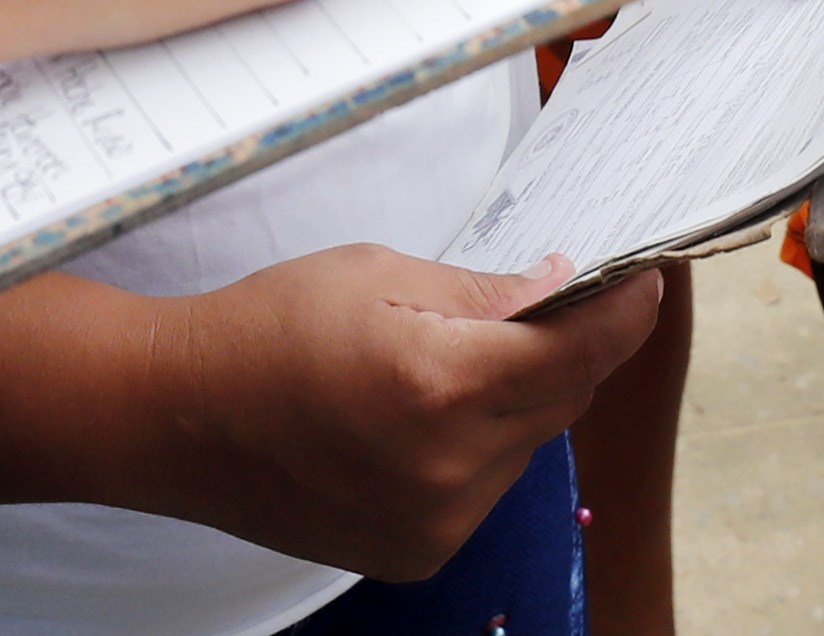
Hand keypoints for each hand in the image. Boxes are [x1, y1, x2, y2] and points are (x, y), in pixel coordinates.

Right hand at [147, 248, 661, 575]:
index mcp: (439, 384)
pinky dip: (477, 447)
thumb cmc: (269, 326)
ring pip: (526, 448)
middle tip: (545, 299)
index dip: (622, 310)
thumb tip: (565, 287)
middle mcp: (447, 469)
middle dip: (564, 347)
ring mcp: (433, 523)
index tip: (645, 278)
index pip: (575, 350)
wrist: (178, 416)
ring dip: (516, 401)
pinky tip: (420, 416)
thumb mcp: (377, 271)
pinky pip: (484, 488)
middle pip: (559, 400)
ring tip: (445, 362)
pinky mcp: (417, 552)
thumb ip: (484, 291)